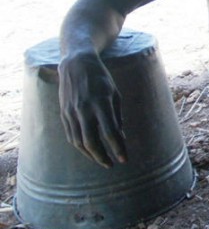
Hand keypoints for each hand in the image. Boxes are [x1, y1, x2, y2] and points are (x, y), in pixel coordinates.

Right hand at [58, 53, 125, 167]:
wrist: (76, 64)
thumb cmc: (101, 79)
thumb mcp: (115, 94)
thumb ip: (117, 117)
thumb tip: (121, 138)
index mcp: (101, 103)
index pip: (110, 132)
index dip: (118, 148)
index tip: (124, 159)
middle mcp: (84, 109)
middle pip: (91, 141)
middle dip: (102, 157)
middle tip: (112, 164)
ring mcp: (71, 112)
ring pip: (78, 141)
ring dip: (91, 155)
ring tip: (102, 160)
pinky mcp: (63, 113)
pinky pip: (71, 135)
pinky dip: (80, 146)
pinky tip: (89, 151)